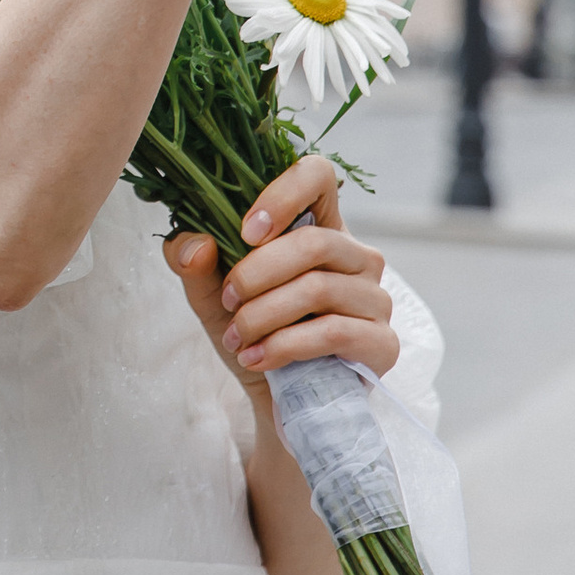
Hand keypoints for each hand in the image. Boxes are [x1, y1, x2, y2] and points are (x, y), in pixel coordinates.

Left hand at [163, 149, 399, 393]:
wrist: (274, 399)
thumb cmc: (251, 332)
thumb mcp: (210, 293)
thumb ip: (191, 261)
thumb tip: (195, 243)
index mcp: (318, 227)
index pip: (318, 175)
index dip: (283, 193)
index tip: (244, 231)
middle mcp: (356, 256)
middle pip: (315, 241)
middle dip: (256, 272)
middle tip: (228, 299)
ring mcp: (375, 299)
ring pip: (320, 288)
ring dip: (264, 315)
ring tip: (237, 336)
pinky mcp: (383, 343)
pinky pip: (333, 332)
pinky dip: (284, 345)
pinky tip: (256, 358)